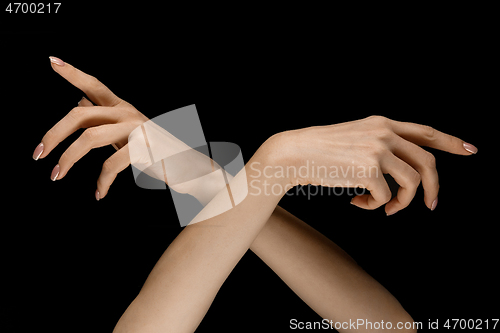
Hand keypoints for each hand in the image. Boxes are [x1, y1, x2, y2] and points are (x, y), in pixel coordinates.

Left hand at [33, 57, 148, 198]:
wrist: (190, 169)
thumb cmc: (158, 153)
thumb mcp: (129, 133)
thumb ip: (105, 120)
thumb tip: (78, 104)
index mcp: (123, 108)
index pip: (94, 85)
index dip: (73, 74)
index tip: (52, 61)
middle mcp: (128, 113)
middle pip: (81, 114)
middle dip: (54, 133)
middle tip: (38, 153)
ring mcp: (137, 129)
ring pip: (90, 137)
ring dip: (68, 158)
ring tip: (56, 175)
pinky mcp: (143, 148)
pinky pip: (111, 164)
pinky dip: (102, 182)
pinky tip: (99, 193)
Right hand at [271, 116, 476, 214]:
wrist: (295, 152)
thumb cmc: (322, 150)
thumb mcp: (356, 137)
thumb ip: (381, 145)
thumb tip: (404, 171)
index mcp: (383, 123)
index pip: (426, 132)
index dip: (451, 141)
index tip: (471, 150)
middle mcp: (384, 133)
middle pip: (428, 161)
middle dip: (434, 187)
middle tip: (431, 206)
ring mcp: (377, 150)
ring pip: (413, 182)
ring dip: (402, 202)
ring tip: (386, 208)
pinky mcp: (368, 170)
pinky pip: (385, 196)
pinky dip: (375, 206)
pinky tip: (357, 203)